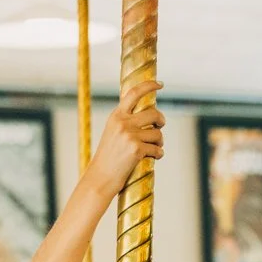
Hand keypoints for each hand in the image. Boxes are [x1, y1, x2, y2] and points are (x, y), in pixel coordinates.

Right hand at [87, 80, 165, 201]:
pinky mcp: (136, 150)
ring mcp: (130, 135)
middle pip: (153, 113)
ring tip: (156, 147)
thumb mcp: (113, 133)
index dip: (149, 86)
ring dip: (160, 141)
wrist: (101, 177)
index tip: (160, 84)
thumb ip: (126, 121)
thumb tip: (149, 115)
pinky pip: (157, 149)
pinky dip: (159, 154)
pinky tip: (155, 157)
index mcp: (117, 116)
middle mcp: (123, 122)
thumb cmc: (108, 158)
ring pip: (157, 133)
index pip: (134, 93)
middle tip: (161, 126)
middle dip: (161, 120)